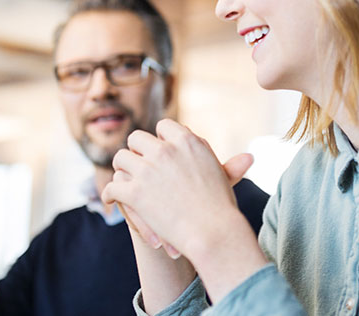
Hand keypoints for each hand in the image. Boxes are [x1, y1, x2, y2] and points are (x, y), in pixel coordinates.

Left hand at [102, 119, 254, 257]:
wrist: (212, 233)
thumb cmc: (222, 209)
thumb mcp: (224, 180)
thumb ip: (230, 166)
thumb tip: (249, 157)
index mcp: (187, 141)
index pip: (164, 126)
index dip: (159, 138)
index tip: (158, 149)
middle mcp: (165, 149)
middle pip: (137, 138)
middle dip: (136, 151)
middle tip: (136, 164)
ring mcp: (148, 170)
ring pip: (120, 158)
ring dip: (121, 169)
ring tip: (122, 180)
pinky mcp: (134, 191)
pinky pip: (112, 185)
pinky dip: (109, 194)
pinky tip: (111, 200)